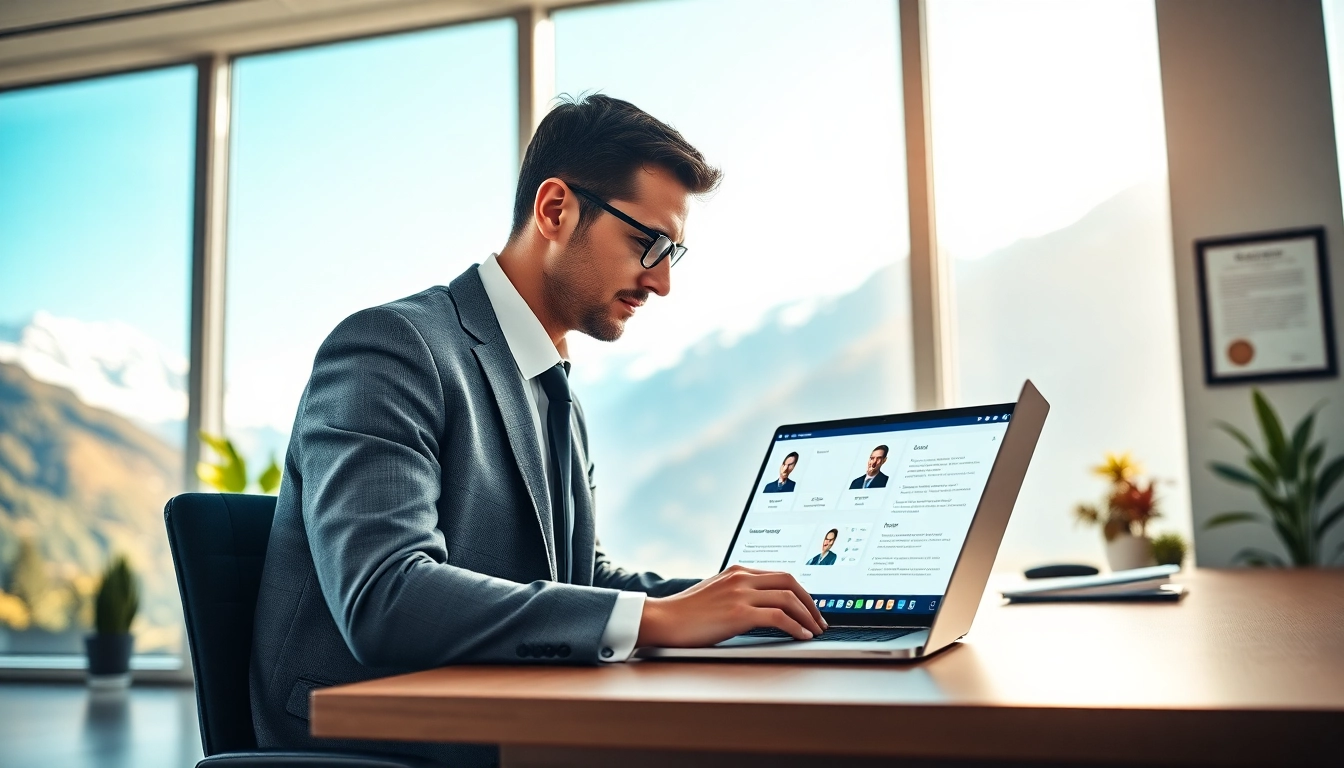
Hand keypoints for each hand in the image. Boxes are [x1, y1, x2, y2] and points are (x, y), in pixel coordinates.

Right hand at [636, 565, 826, 647]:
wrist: (663, 619)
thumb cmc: (686, 613)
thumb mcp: (715, 594)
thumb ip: (737, 593)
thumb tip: (761, 607)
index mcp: (737, 571)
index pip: (780, 575)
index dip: (801, 592)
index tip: (810, 607)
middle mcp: (741, 577)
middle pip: (790, 582)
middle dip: (811, 602)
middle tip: (819, 619)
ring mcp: (740, 593)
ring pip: (789, 598)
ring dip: (808, 616)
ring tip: (815, 630)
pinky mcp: (738, 612)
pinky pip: (778, 616)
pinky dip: (795, 627)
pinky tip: (801, 636)